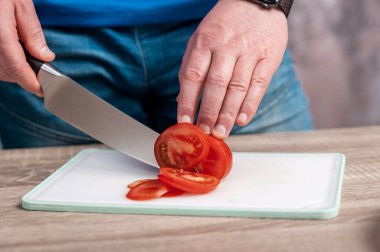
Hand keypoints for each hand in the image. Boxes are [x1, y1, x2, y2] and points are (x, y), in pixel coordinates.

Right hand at [0, 0, 54, 95]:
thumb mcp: (21, 5)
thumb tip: (45, 57)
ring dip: (13, 71)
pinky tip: (13, 55)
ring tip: (27, 63)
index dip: (30, 82)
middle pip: (7, 72)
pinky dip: (4, 64)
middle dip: (24, 76)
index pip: (16, 68)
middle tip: (40, 74)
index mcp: (0, 35)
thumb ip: (33, 34)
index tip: (42, 90)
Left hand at [177, 0, 287, 137]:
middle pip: (216, 84)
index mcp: (205, 42)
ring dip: (228, 114)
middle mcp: (227, 47)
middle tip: (205, 132)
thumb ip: (191, 68)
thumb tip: (182, 101)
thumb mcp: (200, 39)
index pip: (193, 75)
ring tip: (221, 132)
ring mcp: (250, 52)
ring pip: (237, 87)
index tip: (184, 121)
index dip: (188, 101)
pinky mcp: (269, 57)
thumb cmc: (223, 26)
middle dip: (209, 112)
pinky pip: (259, 84)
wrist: (256, 1)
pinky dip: (250, 105)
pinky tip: (241, 120)